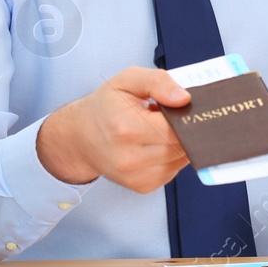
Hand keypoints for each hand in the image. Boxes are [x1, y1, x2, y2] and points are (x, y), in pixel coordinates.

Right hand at [36, 66, 190, 192]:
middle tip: (173, 116)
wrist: (81, 136)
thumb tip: (184, 99)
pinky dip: (172, 157)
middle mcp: (129, 157)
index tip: (185, 108)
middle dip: (184, 130)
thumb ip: (158, 82)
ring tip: (161, 129)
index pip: (175, 128)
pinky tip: (157, 144)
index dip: (186, 117)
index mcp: (126, 128)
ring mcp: (135, 176)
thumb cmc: (105, 106)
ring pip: (180, 161)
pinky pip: (172, 171)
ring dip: (179, 144)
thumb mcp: (128, 80)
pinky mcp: (141, 186)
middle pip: (180, 146)